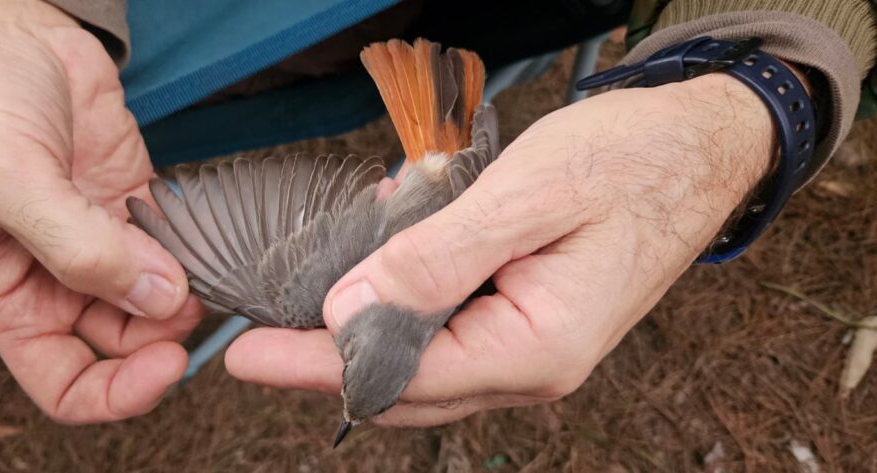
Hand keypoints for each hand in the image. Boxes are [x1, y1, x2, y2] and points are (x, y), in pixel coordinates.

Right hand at [0, 0, 200, 421]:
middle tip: (195, 298)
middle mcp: (57, 279)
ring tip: (200, 261)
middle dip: (164, 334)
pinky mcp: (135, 206)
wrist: (7, 32)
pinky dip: (197, 252)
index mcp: (10, 296)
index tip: (167, 362)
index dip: (117, 392)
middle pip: (123, 346)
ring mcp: (102, 243)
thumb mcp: (7, 180)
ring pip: (157, 300)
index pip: (65, 382)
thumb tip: (156, 299)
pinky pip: (176, 248)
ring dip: (186, 293)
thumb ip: (77, 248)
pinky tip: (204, 234)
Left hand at [225, 73, 774, 425]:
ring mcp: (532, 348)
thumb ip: (436, 260)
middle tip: (259, 338)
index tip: (247, 356)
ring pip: (423, 365)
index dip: (318, 366)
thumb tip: (348, 312)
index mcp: (537, 348)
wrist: (700, 149)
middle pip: (406, 387)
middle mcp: (532, 365)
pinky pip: (448, 333)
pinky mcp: (527, 322)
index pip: (402, 376)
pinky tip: (380, 270)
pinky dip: (404, 310)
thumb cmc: (627, 163)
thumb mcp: (526, 198)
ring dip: (365, 336)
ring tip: (310, 299)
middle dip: (328, 363)